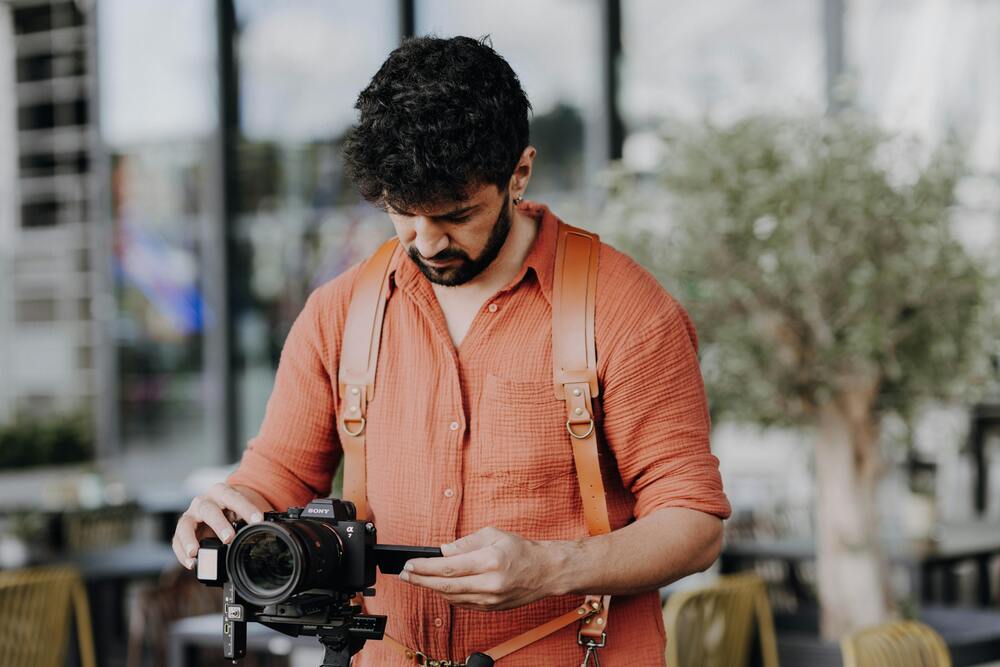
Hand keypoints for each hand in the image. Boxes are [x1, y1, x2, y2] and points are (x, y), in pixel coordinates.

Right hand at [171, 483, 266, 569]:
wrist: (225, 508)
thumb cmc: (238, 510)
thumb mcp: (248, 511)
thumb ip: (258, 519)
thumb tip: (275, 530)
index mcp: (222, 492)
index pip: (233, 497)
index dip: (246, 508)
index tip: (258, 520)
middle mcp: (204, 501)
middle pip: (208, 509)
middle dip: (219, 524)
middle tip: (229, 538)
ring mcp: (191, 515)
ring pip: (186, 524)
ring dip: (190, 538)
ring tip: (196, 553)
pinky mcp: (182, 530)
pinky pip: (177, 541)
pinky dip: (182, 552)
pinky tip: (191, 563)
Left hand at [399, 527, 555, 610]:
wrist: (545, 572)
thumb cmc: (520, 550)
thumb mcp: (493, 534)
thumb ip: (465, 543)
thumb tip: (443, 551)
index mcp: (490, 561)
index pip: (449, 566)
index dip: (426, 567)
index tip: (410, 564)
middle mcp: (489, 583)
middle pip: (446, 585)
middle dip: (421, 580)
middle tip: (405, 575)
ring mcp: (490, 599)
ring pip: (452, 597)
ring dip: (432, 588)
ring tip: (417, 579)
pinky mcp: (491, 607)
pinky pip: (462, 603)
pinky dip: (448, 595)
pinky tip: (438, 586)